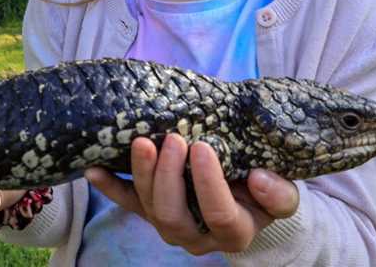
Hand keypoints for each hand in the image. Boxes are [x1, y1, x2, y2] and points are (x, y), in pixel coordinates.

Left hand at [85, 134, 298, 254]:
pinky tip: (93, 170)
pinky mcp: (151, 210)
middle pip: (174, 216)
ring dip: (141, 175)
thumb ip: (278, 192)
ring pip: (149, 208)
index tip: (203, 147)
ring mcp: (171, 224)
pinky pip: (126, 202)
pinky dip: (109, 186)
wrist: (249, 197)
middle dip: (168, 177)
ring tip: (142, 142)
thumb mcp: (283, 193)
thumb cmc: (265, 190)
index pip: (220, 215)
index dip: (209, 184)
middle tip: (173, 139)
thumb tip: (260, 179)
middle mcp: (198, 236)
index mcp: (235, 232)